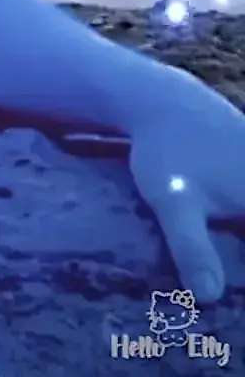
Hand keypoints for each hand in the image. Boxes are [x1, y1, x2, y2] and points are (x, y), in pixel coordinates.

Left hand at [127, 76, 244, 301]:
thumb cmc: (167, 153)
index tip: (223, 268)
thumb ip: (193, 249)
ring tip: (215, 228)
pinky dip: (233, 220)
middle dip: (235, 251)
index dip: (238, 269)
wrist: (163, 102)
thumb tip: (209, 298)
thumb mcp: (173, 203)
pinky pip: (242, 207)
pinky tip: (220, 220)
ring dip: (234, 235)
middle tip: (210, 249)